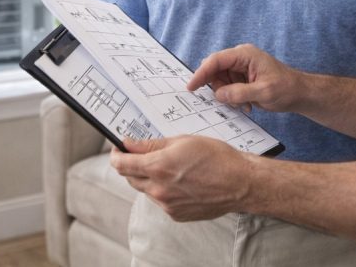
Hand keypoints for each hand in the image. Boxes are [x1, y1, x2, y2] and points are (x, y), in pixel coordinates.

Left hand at [109, 136, 251, 221]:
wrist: (239, 183)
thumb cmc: (216, 157)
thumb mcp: (182, 141)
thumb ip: (151, 144)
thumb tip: (129, 144)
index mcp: (158, 167)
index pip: (121, 164)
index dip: (116, 154)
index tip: (118, 147)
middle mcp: (159, 189)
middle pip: (130, 177)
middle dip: (132, 164)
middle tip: (143, 153)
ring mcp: (166, 205)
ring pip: (145, 189)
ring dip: (148, 177)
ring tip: (170, 167)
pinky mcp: (176, 214)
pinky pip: (160, 200)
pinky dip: (162, 190)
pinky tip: (180, 180)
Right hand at [187, 43, 301, 112]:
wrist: (301, 93)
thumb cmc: (287, 89)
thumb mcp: (264, 93)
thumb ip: (239, 93)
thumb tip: (218, 95)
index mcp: (245, 54)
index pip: (216, 60)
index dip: (201, 73)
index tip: (191, 87)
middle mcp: (241, 58)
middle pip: (215, 71)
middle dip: (219, 88)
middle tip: (229, 101)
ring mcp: (241, 67)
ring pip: (220, 81)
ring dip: (228, 96)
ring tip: (244, 104)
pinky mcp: (243, 77)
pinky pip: (228, 87)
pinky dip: (233, 98)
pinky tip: (247, 104)